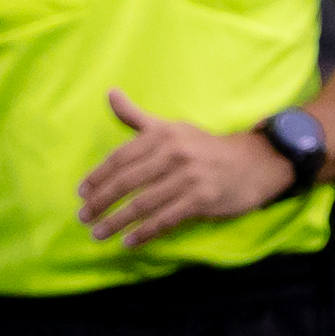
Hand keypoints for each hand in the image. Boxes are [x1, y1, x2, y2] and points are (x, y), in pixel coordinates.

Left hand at [78, 90, 292, 246]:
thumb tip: (109, 93)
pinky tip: (129, 242)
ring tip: (98, 233)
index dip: (98, 177)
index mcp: (163, 134)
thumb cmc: (204, 147)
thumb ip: (137, 117)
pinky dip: (144, 233)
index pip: (120, 157)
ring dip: (116, 221)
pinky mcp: (202, 199)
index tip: (82, 193)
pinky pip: (166, 219)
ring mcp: (189, 177)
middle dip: (101, 202)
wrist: (252, 163)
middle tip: (83, 218)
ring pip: (143, 204)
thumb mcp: (172, 127)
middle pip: (127, 181)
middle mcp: (174, 153)